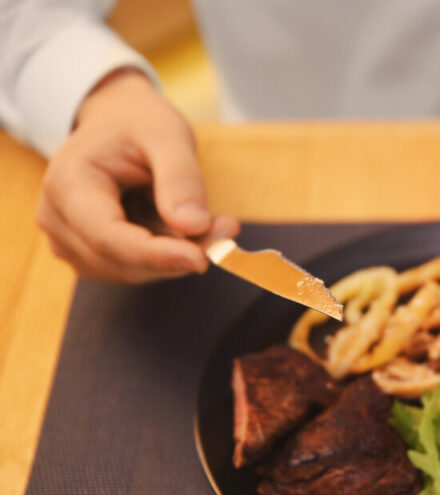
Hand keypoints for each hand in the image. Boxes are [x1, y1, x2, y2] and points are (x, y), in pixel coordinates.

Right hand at [36, 69, 238, 282]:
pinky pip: (136, 269)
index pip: (108, 237)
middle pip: (123, 260)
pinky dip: (168, 256)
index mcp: (68, 185)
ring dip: (177, 256)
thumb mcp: (166, 135)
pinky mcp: (91, 254)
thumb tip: (192, 225)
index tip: (201, 259)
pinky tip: (185, 229)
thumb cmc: (137, 124)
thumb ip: (180, 179)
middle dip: (178, 253)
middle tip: (226, 228)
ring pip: (133, 271)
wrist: (115, 122)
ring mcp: (70, 241)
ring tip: (209, 221)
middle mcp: (58, 219)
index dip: (155, 255)